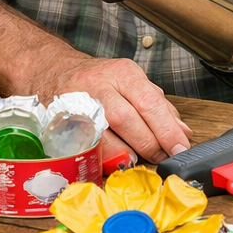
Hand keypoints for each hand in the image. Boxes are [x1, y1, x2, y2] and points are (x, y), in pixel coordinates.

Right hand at [43, 55, 191, 163]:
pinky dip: (100, 158)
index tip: (181, 148)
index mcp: (122, 73)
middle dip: (149, 143)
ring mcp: (77, 104)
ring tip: (138, 161)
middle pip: (127, 117)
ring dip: (124, 153)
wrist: (50, 70)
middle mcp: (98, 85)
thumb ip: (157, 105)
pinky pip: (83, 145)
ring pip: (103, 133)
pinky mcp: (60, 122)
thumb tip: (183, 132)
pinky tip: (112, 163)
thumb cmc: (96, 80)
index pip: (149, 101)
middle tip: (163, 158)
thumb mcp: (129, 81)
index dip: (167, 129)